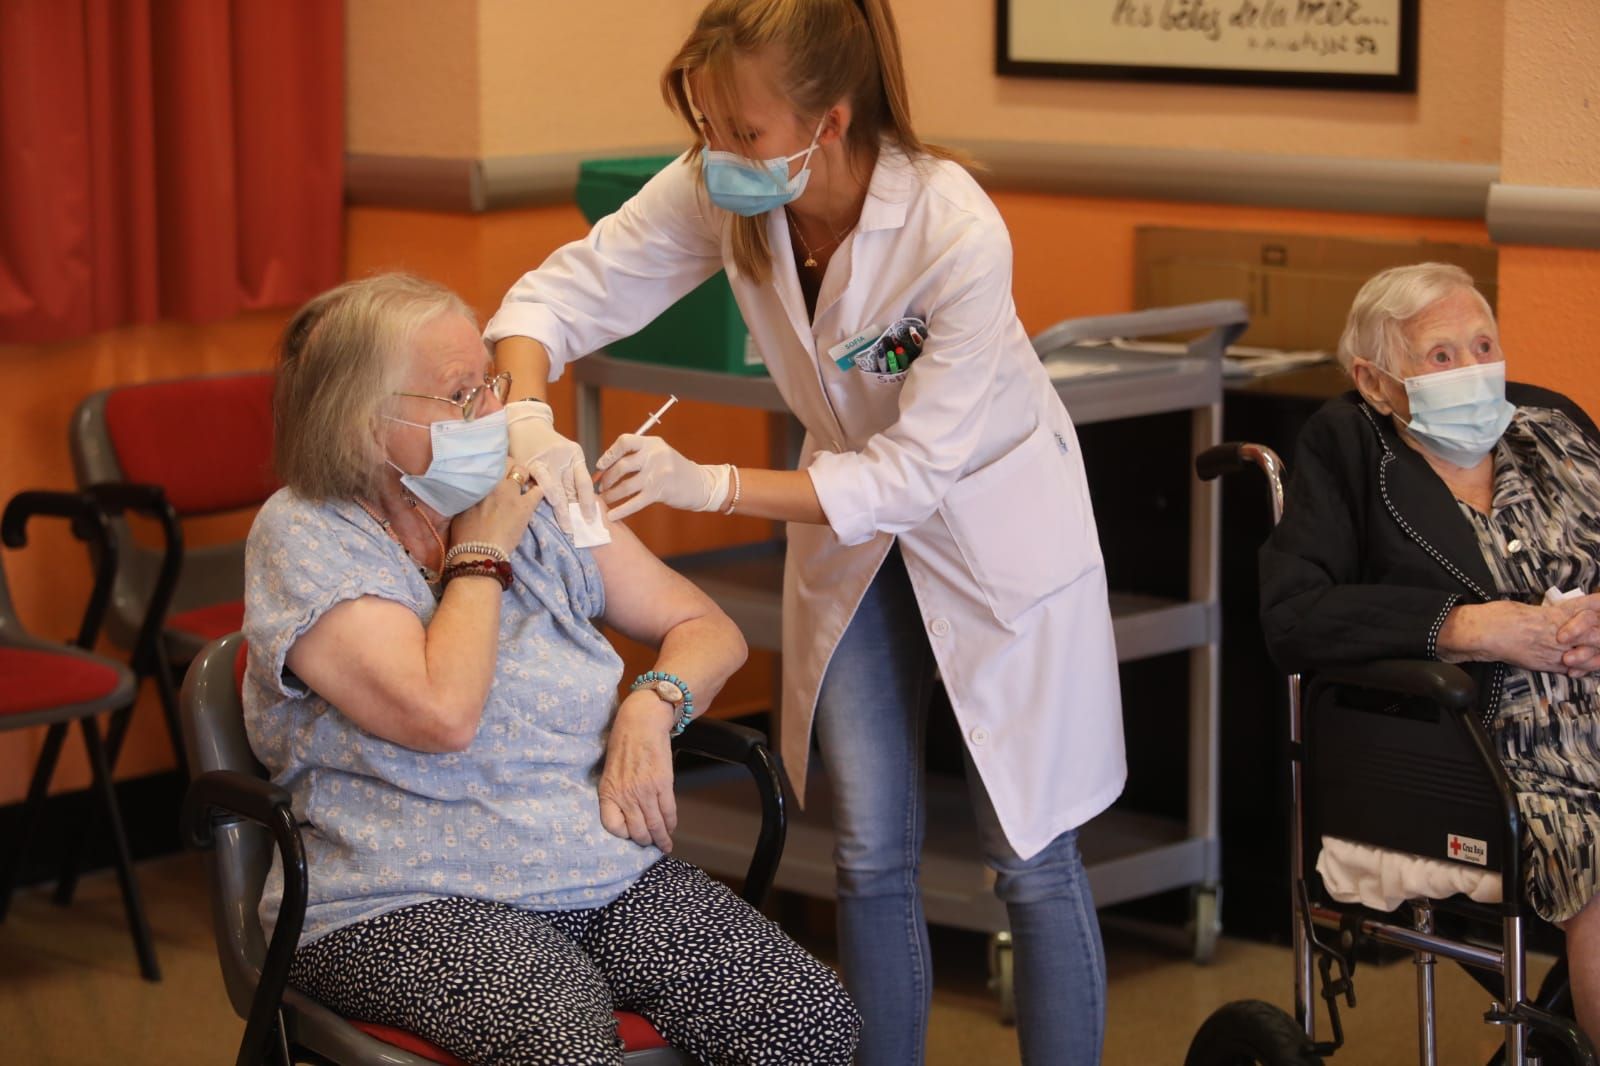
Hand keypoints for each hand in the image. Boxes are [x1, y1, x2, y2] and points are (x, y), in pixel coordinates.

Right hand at [449, 459, 544, 555]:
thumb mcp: (460, 506)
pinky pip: (537, 490)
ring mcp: (511, 493)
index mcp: (477, 481)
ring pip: (522, 471)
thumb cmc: (464, 534)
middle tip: (509, 477)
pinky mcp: (525, 506)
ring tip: (522, 483)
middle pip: (507, 461)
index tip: (496, 470)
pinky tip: (536, 490)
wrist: (478, 552)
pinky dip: (538, 488)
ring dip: (522, 476)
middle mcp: (494, 481)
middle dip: (509, 467)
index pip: (489, 461)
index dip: (495, 465)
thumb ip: (469, 492)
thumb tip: (473, 486)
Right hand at [505, 401, 598, 534]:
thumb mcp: (565, 454)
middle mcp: (564, 458)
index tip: (592, 518)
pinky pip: (542, 480)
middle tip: (582, 529)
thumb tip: (580, 504)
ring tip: (567, 526)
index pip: (585, 482)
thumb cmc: (547, 444)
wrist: (525, 424)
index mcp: (576, 456)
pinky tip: (553, 504)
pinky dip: (548, 492)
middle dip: (577, 510)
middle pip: (573, 488)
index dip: (589, 501)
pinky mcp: (531, 463)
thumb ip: (571, 475)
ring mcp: (548, 460)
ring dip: (563, 509)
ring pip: (559, 488)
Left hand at [595, 434, 727, 520]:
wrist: (701, 484)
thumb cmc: (675, 470)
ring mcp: (657, 474)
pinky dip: (621, 510)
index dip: (609, 454)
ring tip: (605, 499)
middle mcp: (654, 455)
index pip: (624, 442)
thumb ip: (638, 455)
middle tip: (601, 487)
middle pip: (621, 466)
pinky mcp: (660, 492)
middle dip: (607, 478)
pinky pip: (635, 502)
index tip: (600, 465)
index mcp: (652, 443)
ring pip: (626, 485)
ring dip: (611, 494)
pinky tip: (612, 515)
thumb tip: (607, 465)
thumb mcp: (659, 453)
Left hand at [598, 690, 677, 850]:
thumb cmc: (623, 743)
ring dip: (661, 838)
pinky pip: (668, 811)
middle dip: (646, 842)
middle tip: (652, 846)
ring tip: (665, 845)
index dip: (623, 834)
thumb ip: (616, 791)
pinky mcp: (662, 784)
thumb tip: (627, 811)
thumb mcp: (610, 770)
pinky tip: (671, 828)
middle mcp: (625, 795)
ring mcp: (645, 791)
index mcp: (609, 791)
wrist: (641, 723)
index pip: (612, 825)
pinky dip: (671, 823)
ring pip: (655, 825)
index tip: (630, 836)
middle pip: (637, 830)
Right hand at [1444, 595, 1599, 675]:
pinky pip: (1570, 669)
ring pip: (1587, 655)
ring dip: (1593, 655)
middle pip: (1594, 634)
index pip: (1589, 609)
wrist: (1483, 634)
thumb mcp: (1527, 607)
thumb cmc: (1499, 616)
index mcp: (1555, 615)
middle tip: (1597, 635)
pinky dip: (1579, 668)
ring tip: (1593, 652)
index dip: (1597, 605)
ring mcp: (1554, 651)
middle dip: (1599, 635)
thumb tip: (1558, 614)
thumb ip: (1548, 613)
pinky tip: (1579, 667)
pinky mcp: (1545, 665)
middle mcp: (1559, 633)